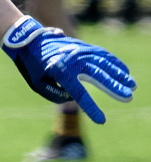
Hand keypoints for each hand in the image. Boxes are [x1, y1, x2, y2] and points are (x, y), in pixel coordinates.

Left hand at [0, 15, 135, 123]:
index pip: (80, 94)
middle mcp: (74, 60)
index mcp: (61, 72)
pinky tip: (124, 69)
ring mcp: (80, 51)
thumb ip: (55, 95)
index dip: (91, 108)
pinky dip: (114, 62)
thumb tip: (72, 98)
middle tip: (129, 97)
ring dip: (119, 74)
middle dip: (115, 88)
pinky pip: (103, 54)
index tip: (101, 120)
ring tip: (131, 84)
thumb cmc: (32, 66)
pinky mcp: (84, 46)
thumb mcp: (38, 84)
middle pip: (99, 76)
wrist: (30, 40)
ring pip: (104, 64)